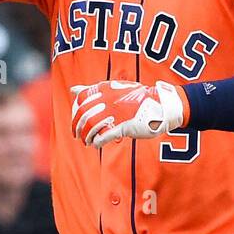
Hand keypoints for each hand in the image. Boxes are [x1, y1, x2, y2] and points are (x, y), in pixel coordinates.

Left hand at [71, 80, 185, 147]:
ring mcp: (117, 113)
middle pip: (84, 115)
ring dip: (86, 136)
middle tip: (77, 135)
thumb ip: (93, 91)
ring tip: (87, 142)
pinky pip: (105, 135)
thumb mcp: (114, 89)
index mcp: (106, 89)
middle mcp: (109, 99)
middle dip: (77, 127)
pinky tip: (96, 144)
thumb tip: (73, 90)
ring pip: (92, 126)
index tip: (76, 121)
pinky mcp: (124, 125)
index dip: (75, 113)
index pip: (81, 100)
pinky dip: (97, 142)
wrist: (161, 104)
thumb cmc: (136, 98)